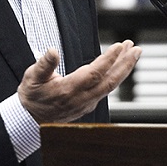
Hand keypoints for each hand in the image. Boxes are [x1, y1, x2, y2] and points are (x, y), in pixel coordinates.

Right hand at [18, 40, 140, 122]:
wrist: (31, 119)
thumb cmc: (32, 96)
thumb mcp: (32, 78)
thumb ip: (44, 64)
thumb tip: (52, 51)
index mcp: (68, 90)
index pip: (94, 74)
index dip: (108, 60)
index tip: (119, 46)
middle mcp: (81, 99)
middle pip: (110, 81)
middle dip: (125, 64)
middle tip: (136, 49)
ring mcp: (87, 103)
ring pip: (111, 85)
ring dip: (123, 68)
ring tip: (132, 51)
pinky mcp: (89, 104)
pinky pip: (107, 88)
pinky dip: (116, 75)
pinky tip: (121, 64)